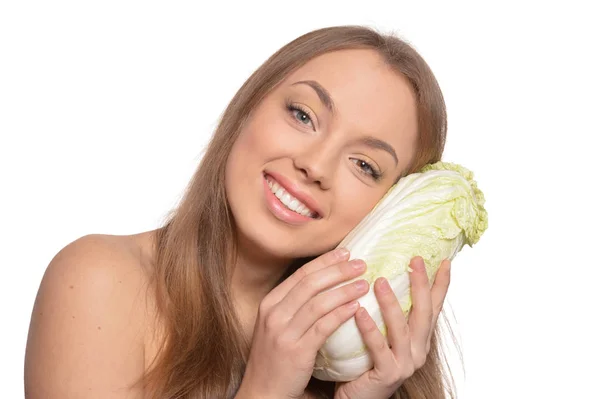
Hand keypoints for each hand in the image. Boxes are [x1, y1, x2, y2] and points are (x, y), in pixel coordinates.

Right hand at [236, 248, 368, 398]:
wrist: (262, 392)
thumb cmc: (275, 357)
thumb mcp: (276, 324)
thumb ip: (294, 304)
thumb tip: (323, 282)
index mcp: (270, 303)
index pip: (301, 274)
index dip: (325, 261)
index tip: (346, 252)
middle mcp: (274, 314)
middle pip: (310, 283)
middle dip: (338, 270)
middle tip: (361, 263)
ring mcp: (283, 332)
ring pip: (318, 303)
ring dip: (344, 290)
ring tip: (364, 284)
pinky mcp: (296, 351)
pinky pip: (323, 327)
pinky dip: (341, 314)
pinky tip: (356, 306)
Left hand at [333, 257, 450, 398]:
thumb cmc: (365, 363)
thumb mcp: (382, 334)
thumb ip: (386, 313)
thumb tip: (379, 274)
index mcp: (419, 339)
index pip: (433, 307)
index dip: (441, 285)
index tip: (445, 261)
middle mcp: (418, 350)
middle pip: (423, 313)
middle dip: (420, 285)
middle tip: (415, 260)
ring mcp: (406, 364)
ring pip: (402, 329)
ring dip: (391, 303)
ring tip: (379, 280)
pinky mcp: (388, 375)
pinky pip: (379, 349)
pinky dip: (370, 329)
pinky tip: (359, 312)